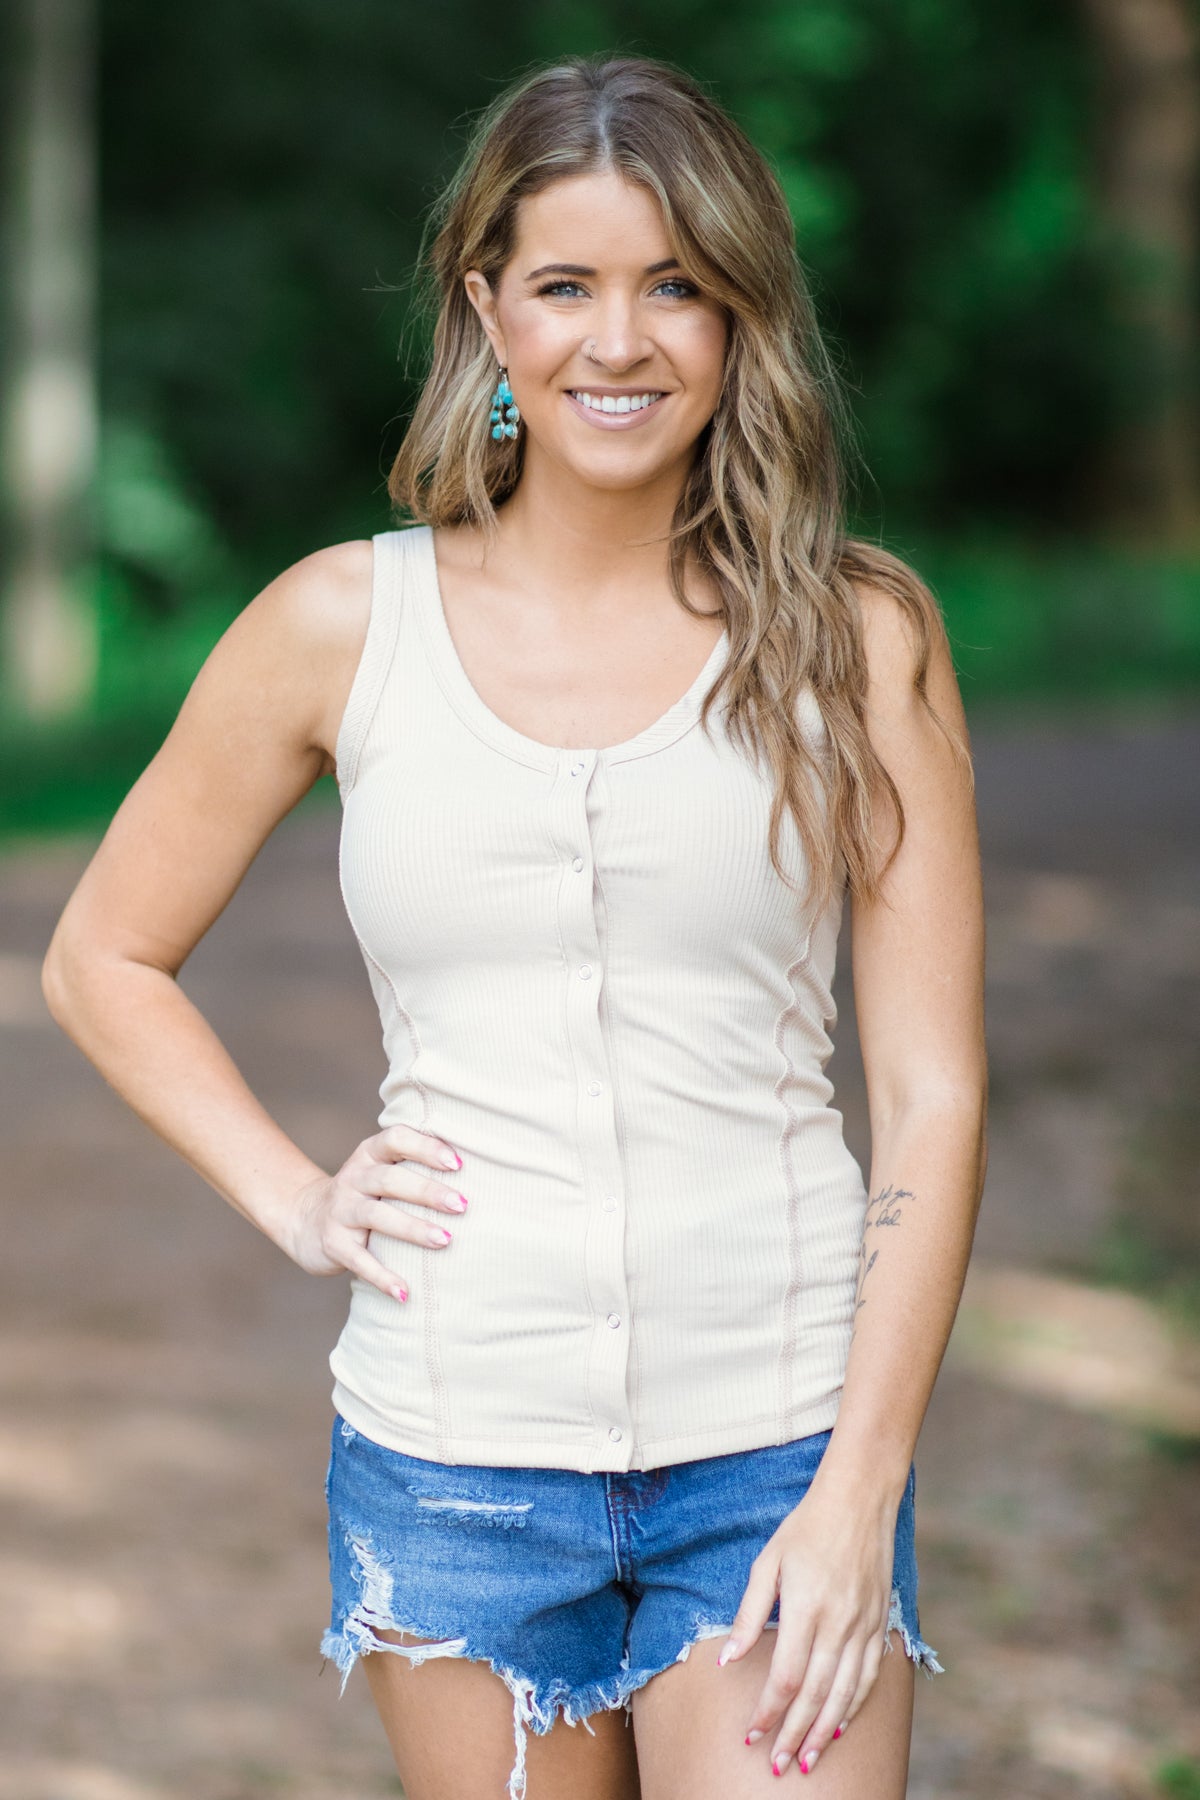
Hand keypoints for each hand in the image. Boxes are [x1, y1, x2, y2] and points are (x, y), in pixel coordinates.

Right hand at [278, 1124, 466, 1302]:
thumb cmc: (364, 1193)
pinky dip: (382, 1277)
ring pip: (377, 1215)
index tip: (458, 1163)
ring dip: (412, 1229)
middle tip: (462, 1205)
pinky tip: (405, 1292)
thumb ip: (414, 1164)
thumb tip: (480, 1168)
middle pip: (390, 1179)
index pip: (395, 1140)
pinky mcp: (334, 1244)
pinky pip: (360, 1261)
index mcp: (369, 1155)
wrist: (305, 1219)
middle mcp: (353, 1178)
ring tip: (445, 1241)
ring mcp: (341, 1211)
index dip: (425, 1148)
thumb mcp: (380, 1170)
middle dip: (427, 1191)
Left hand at [718, 1466, 899, 1774]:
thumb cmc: (806, 1527)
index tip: (751, 1735)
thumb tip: (728, 1660)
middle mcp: (838, 1624)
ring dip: (823, 1732)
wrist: (860, 1500)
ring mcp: (863, 1626)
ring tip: (806, 1760)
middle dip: (793, 1733)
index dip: (767, 1712)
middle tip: (777, 1765)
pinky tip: (839, 1726)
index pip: (785, 1678)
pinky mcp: (879, 1623)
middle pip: (815, 1695)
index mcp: (806, 1608)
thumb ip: (749, 1613)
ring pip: (844, 1694)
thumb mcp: (768, 1562)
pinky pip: (868, 1676)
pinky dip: (853, 1706)